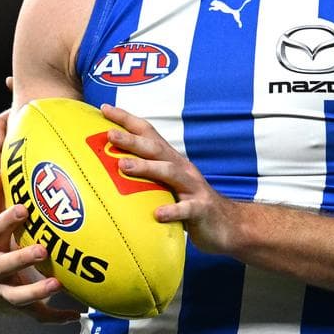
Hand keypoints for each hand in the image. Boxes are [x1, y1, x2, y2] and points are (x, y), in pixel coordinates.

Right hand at [0, 162, 81, 321]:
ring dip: (37, 292)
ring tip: (58, 284)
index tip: (23, 209)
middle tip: (43, 249)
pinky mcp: (16, 306)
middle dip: (22, 259)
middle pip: (4, 266)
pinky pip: (37, 315)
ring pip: (18, 296)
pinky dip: (55, 317)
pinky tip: (76, 314)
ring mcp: (2, 291)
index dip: (7, 220)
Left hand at [101, 104, 238, 254]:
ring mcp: (193, 187)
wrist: (228, 224)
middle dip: (132, 140)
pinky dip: (172, 210)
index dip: (128, 120)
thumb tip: (108, 169)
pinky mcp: (201, 209)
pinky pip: (186, 209)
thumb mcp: (168, 185)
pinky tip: (158, 214)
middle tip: (109, 134)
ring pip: (170, 172)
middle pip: (156, 149)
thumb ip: (146, 176)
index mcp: (172, 161)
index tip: (104, 108)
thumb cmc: (189, 204)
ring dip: (146, 167)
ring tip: (124, 166)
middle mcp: (182, 169)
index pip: (149, 134)